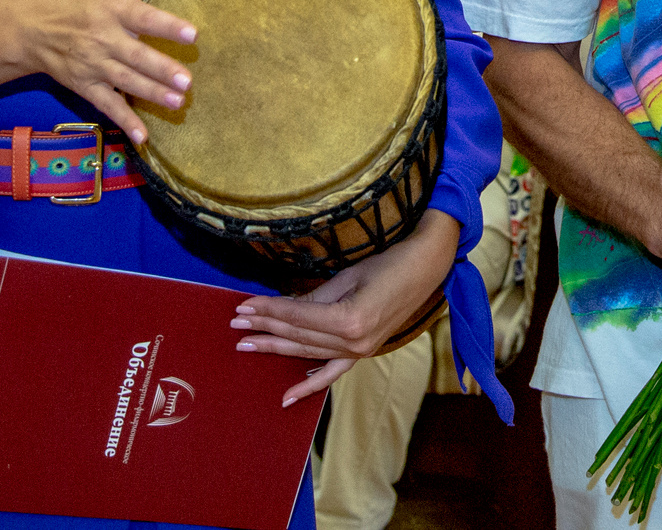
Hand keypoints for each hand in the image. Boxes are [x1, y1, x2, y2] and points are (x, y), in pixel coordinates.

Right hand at [5, 0, 198, 142]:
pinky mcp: (85, 85)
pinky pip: (106, 105)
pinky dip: (124, 122)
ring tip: (178, 102)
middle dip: (161, 69)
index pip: (143, 16)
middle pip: (135, 55)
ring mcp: (93, 65)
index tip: (192, 34)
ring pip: (125, 81)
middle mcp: (103, 38)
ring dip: (151, 94)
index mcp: (112, 7)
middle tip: (187, 81)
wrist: (33, 27)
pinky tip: (143, 137)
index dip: (167, 25)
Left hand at [234, 210, 461, 405]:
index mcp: (350, 319)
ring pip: (308, 351)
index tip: (243, 306)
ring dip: (276, 346)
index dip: (269, 310)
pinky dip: (309, 386)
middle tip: (236, 324)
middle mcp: (354, 341)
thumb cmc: (388, 265)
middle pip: (299, 335)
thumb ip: (315, 298)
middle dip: (265, 328)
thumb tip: (283, 309)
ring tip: (247, 343)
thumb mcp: (348, 277)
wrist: (425, 269)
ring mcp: (360, 351)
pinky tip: (286, 396)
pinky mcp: (363, 352)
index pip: (298, 316)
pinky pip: (332, 373)